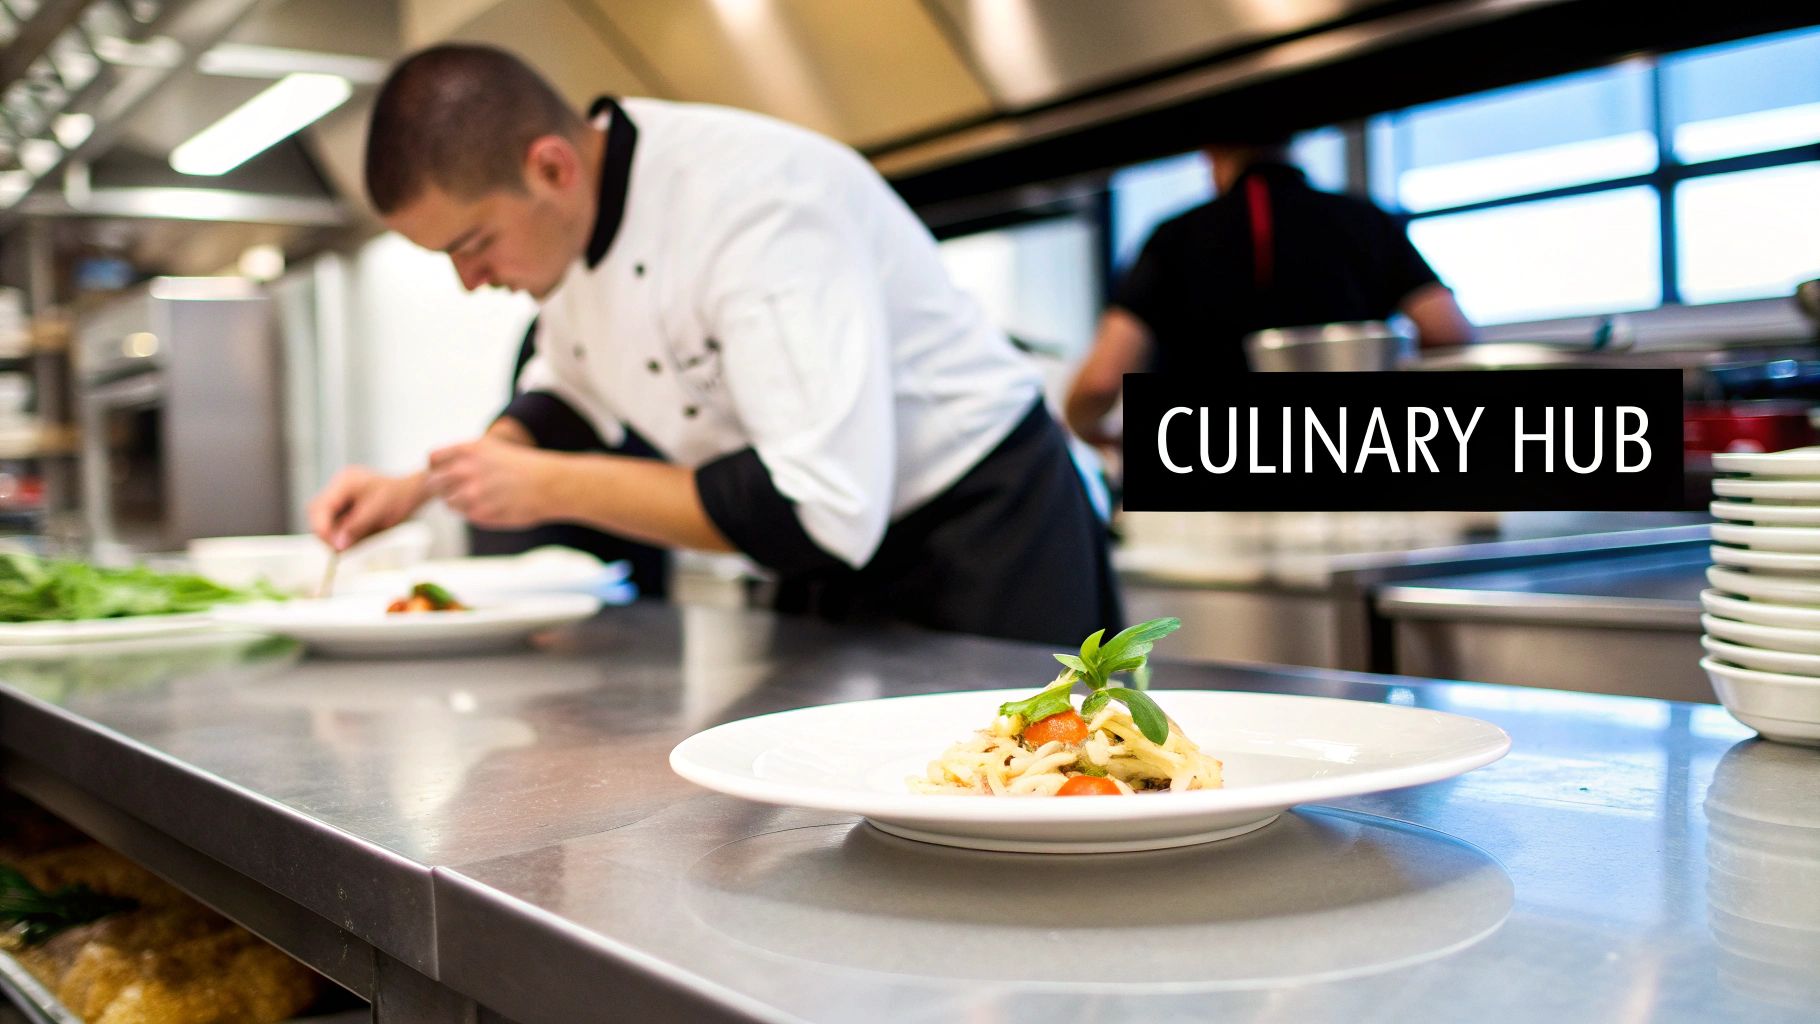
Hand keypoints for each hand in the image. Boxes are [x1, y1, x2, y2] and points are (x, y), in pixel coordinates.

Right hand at [308, 467, 428, 550]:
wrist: (414, 492)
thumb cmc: (400, 497)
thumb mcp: (378, 512)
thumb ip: (356, 527)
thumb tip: (337, 546)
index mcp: (344, 482)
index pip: (318, 508)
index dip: (323, 530)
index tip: (335, 547)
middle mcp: (338, 487)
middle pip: (317, 514)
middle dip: (327, 533)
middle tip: (343, 548)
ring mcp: (341, 496)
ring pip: (325, 521)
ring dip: (336, 535)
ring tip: (358, 538)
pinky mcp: (346, 506)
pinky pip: (336, 524)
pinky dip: (344, 533)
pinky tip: (361, 533)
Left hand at [426, 438, 566, 528]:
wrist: (550, 484)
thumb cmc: (524, 467)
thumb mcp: (492, 448)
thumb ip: (465, 457)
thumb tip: (441, 469)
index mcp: (468, 449)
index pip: (433, 460)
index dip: (438, 468)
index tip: (447, 473)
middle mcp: (465, 469)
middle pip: (434, 483)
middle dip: (444, 487)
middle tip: (462, 489)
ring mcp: (471, 493)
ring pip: (448, 502)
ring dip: (460, 502)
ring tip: (483, 497)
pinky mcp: (479, 513)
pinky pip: (466, 515)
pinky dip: (476, 513)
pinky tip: (495, 505)